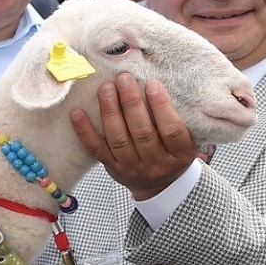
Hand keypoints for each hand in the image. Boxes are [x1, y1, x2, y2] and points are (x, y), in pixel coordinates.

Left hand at [71, 74, 198, 199]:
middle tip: (124, 78)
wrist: (160, 185)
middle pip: (142, 132)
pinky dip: (85, 131)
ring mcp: (132, 167)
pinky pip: (97, 149)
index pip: (171, 130)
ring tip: (106, 89)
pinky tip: (77, 113)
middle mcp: (156, 163)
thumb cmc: (173, 152)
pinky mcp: (112, 168)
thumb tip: (165, 80)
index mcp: (179, 154)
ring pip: (119, 139)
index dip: (161, 106)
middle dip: (131, 103)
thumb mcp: (188, 138)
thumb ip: (181, 116)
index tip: (152, 84)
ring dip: (110, 112)